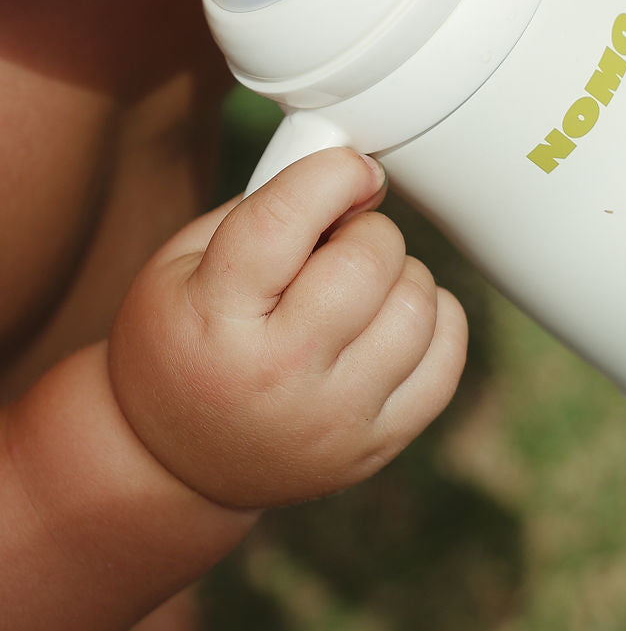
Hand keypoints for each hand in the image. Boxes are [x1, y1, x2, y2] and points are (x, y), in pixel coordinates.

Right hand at [107, 150, 466, 508]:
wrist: (173, 463)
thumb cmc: (181, 344)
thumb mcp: (181, 263)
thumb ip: (262, 208)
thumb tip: (355, 173)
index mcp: (213, 317)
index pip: (283, 222)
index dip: (332, 174)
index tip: (350, 167)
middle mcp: (277, 374)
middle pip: (366, 264)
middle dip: (366, 229)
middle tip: (342, 239)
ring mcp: (332, 419)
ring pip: (417, 307)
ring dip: (401, 275)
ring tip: (363, 285)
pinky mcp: (376, 447)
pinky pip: (446, 360)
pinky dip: (435, 320)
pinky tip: (393, 318)